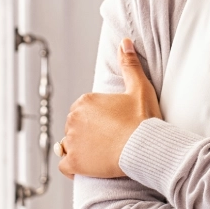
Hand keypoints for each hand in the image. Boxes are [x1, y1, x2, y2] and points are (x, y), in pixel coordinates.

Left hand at [58, 39, 161, 178]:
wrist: (145, 146)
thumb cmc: (143, 118)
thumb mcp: (139, 88)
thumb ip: (129, 64)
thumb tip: (124, 42)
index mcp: (85, 101)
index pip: (85, 110)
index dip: (100, 117)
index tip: (114, 123)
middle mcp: (72, 119)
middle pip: (76, 126)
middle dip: (89, 131)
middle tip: (112, 137)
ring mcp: (71, 142)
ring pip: (69, 145)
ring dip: (82, 148)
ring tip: (103, 151)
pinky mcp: (73, 163)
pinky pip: (65, 165)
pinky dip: (73, 166)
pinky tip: (87, 165)